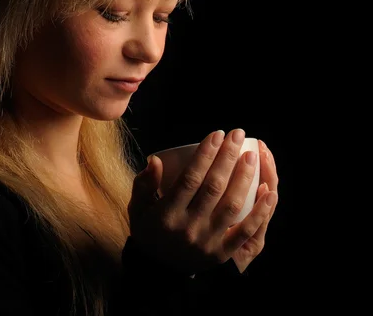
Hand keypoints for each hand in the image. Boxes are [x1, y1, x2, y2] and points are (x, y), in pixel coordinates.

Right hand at [127, 129, 277, 275]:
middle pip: (213, 187)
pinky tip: (269, 191)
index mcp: (167, 214)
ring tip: (251, 155)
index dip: (205, 154)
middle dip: (227, 157)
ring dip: (244, 178)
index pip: (190, 178)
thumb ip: (144, 183)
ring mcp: (208, 242)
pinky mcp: (222, 254)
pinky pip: (246, 232)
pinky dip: (260, 212)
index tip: (217, 134)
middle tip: (237, 134)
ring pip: (232, 206)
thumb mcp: (138, 207)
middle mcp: (188, 228)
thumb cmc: (149, 230)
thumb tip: (156, 159)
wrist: (158, 272)